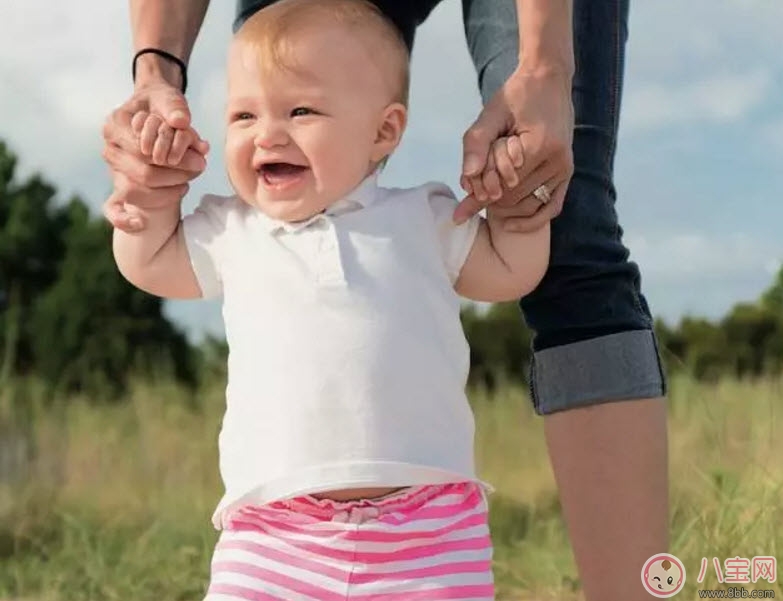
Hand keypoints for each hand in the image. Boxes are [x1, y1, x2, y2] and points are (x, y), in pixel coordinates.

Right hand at [101, 81, 208, 231]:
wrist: (151, 110)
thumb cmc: (160, 104)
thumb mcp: (168, 97)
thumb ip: (174, 106)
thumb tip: (181, 122)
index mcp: (115, 125)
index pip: (145, 149)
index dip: (175, 156)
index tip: (200, 155)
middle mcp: (110, 149)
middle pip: (143, 173)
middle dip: (176, 174)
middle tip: (201, 168)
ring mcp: (113, 169)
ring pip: (135, 191)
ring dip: (166, 192)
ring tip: (187, 182)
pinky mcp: (118, 185)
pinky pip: (112, 208)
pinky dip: (123, 219)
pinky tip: (140, 225)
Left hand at [454, 67, 574, 231]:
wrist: (548, 80)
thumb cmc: (515, 96)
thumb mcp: (489, 114)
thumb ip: (475, 144)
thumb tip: (466, 179)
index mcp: (539, 146)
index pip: (501, 184)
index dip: (480, 187)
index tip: (465, 185)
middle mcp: (558, 162)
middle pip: (513, 197)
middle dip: (491, 194)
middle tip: (475, 183)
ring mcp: (565, 169)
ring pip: (527, 205)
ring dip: (505, 204)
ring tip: (489, 191)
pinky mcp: (567, 173)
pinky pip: (551, 208)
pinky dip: (531, 220)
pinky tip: (510, 226)